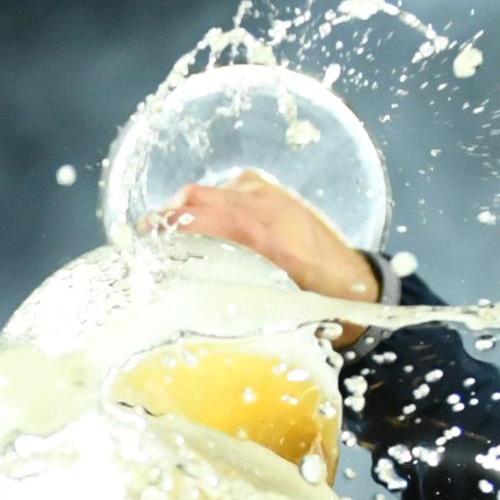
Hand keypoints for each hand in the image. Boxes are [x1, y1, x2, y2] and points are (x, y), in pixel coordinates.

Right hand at [159, 173, 384, 305]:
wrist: (356, 281)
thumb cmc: (323, 302)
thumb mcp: (288, 311)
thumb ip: (250, 302)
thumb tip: (197, 310)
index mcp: (279, 242)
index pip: (222, 221)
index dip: (180, 224)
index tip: (147, 237)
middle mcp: (271, 209)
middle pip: (203, 199)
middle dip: (166, 217)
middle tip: (142, 242)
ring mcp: (268, 194)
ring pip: (209, 192)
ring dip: (183, 212)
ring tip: (164, 239)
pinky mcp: (266, 189)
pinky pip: (223, 190)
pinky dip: (204, 207)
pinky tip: (199, 229)